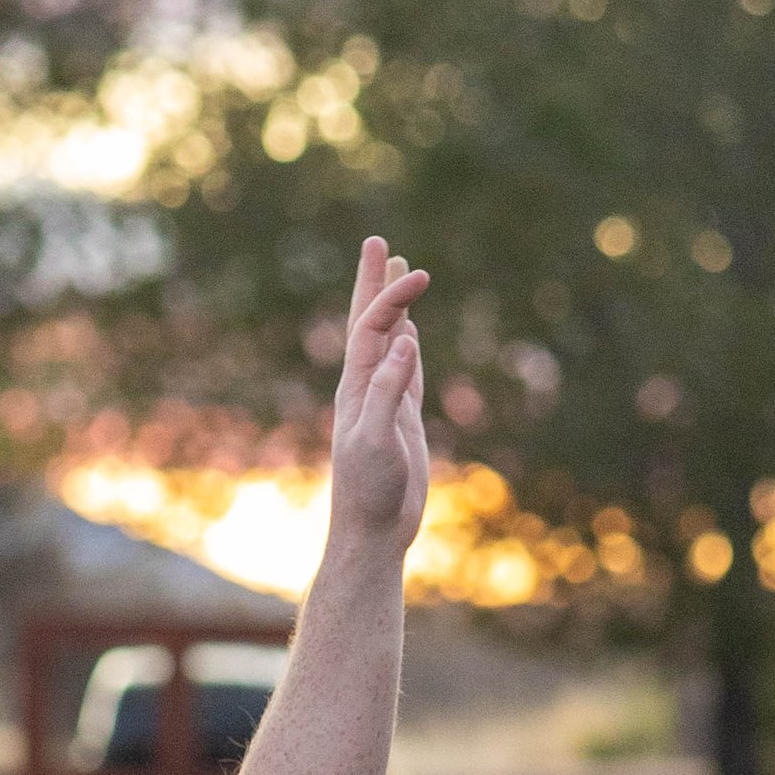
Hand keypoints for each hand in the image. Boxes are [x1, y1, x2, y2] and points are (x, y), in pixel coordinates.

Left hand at [326, 235, 431, 556]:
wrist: (372, 532)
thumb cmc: (369, 492)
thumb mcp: (376, 440)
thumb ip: (388, 391)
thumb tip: (405, 340)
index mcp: (355, 387)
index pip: (371, 327)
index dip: (392, 296)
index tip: (419, 274)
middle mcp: (366, 387)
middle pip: (368, 322)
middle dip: (373, 282)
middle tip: (377, 242)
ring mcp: (384, 401)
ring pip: (388, 341)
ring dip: (392, 307)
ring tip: (396, 275)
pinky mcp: (401, 419)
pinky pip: (405, 370)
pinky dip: (408, 345)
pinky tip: (410, 333)